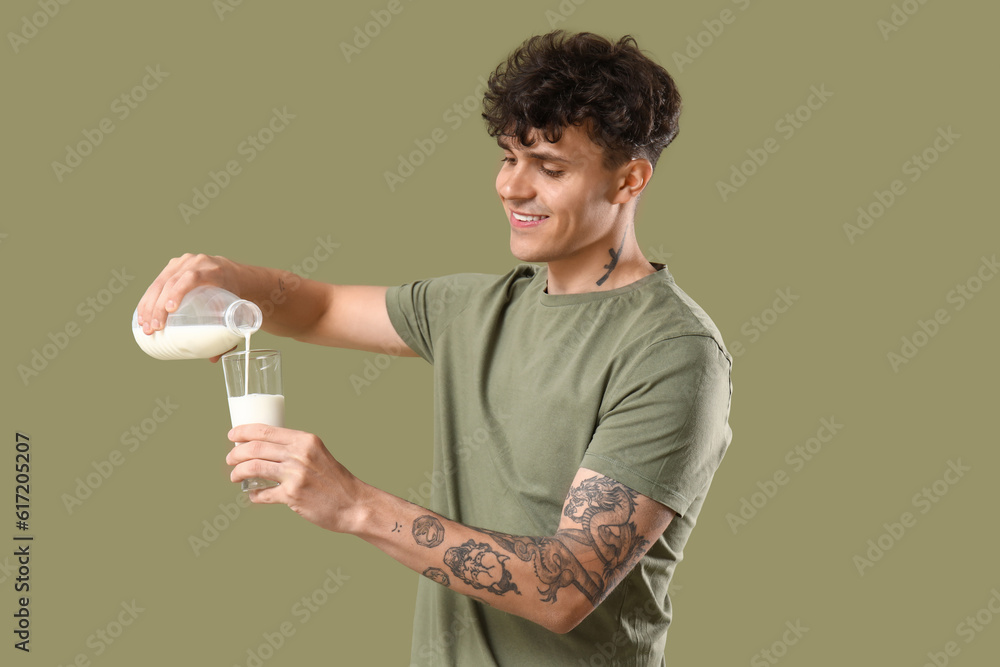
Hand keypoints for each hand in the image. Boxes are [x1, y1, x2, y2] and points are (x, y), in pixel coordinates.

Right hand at [136, 253, 240, 336]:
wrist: (233, 274)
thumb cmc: (233, 294)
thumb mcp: (235, 308)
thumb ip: (228, 332)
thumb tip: (212, 358)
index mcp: (213, 270)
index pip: (192, 277)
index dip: (179, 291)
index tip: (170, 310)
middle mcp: (196, 262)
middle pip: (172, 282)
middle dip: (159, 307)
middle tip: (154, 329)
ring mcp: (182, 263)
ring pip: (160, 282)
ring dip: (149, 305)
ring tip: (145, 326)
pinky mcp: (172, 267)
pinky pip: (156, 282)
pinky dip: (147, 299)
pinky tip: (142, 314)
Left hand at [225, 424, 368, 533]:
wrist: (353, 504)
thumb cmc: (335, 480)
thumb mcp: (318, 454)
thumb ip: (295, 449)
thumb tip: (265, 449)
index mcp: (305, 440)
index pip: (265, 430)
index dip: (243, 431)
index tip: (232, 435)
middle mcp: (299, 454)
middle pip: (255, 448)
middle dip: (235, 453)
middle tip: (230, 459)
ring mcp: (295, 475)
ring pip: (253, 468)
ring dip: (238, 472)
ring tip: (234, 476)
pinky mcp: (292, 496)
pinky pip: (262, 494)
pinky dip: (254, 495)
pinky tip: (253, 495)